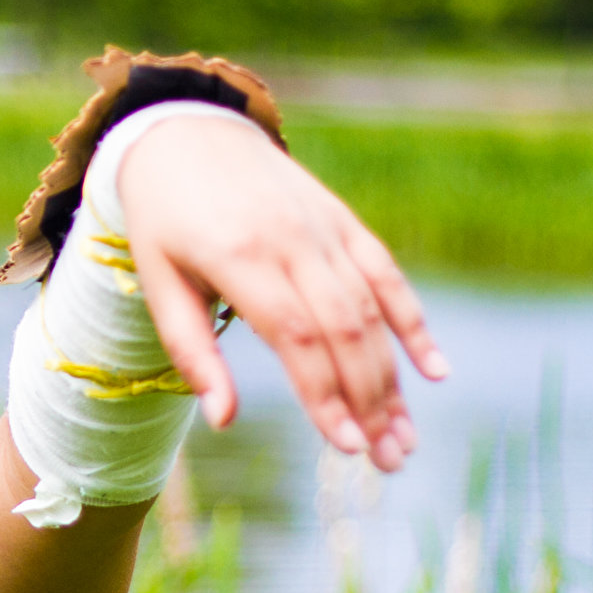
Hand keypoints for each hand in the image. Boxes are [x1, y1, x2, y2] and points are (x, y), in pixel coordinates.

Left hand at [118, 113, 449, 472]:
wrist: (187, 132)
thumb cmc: (162, 221)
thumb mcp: (158, 283)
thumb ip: (193, 352)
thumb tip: (224, 420)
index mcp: (239, 257)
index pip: (296, 338)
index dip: (325, 395)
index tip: (344, 446)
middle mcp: (292, 240)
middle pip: (344, 330)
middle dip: (370, 400)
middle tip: (387, 460)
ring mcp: (323, 227)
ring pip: (371, 309)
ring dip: (393, 377)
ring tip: (404, 437)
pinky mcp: (342, 220)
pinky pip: (385, 274)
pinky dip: (413, 322)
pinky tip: (434, 370)